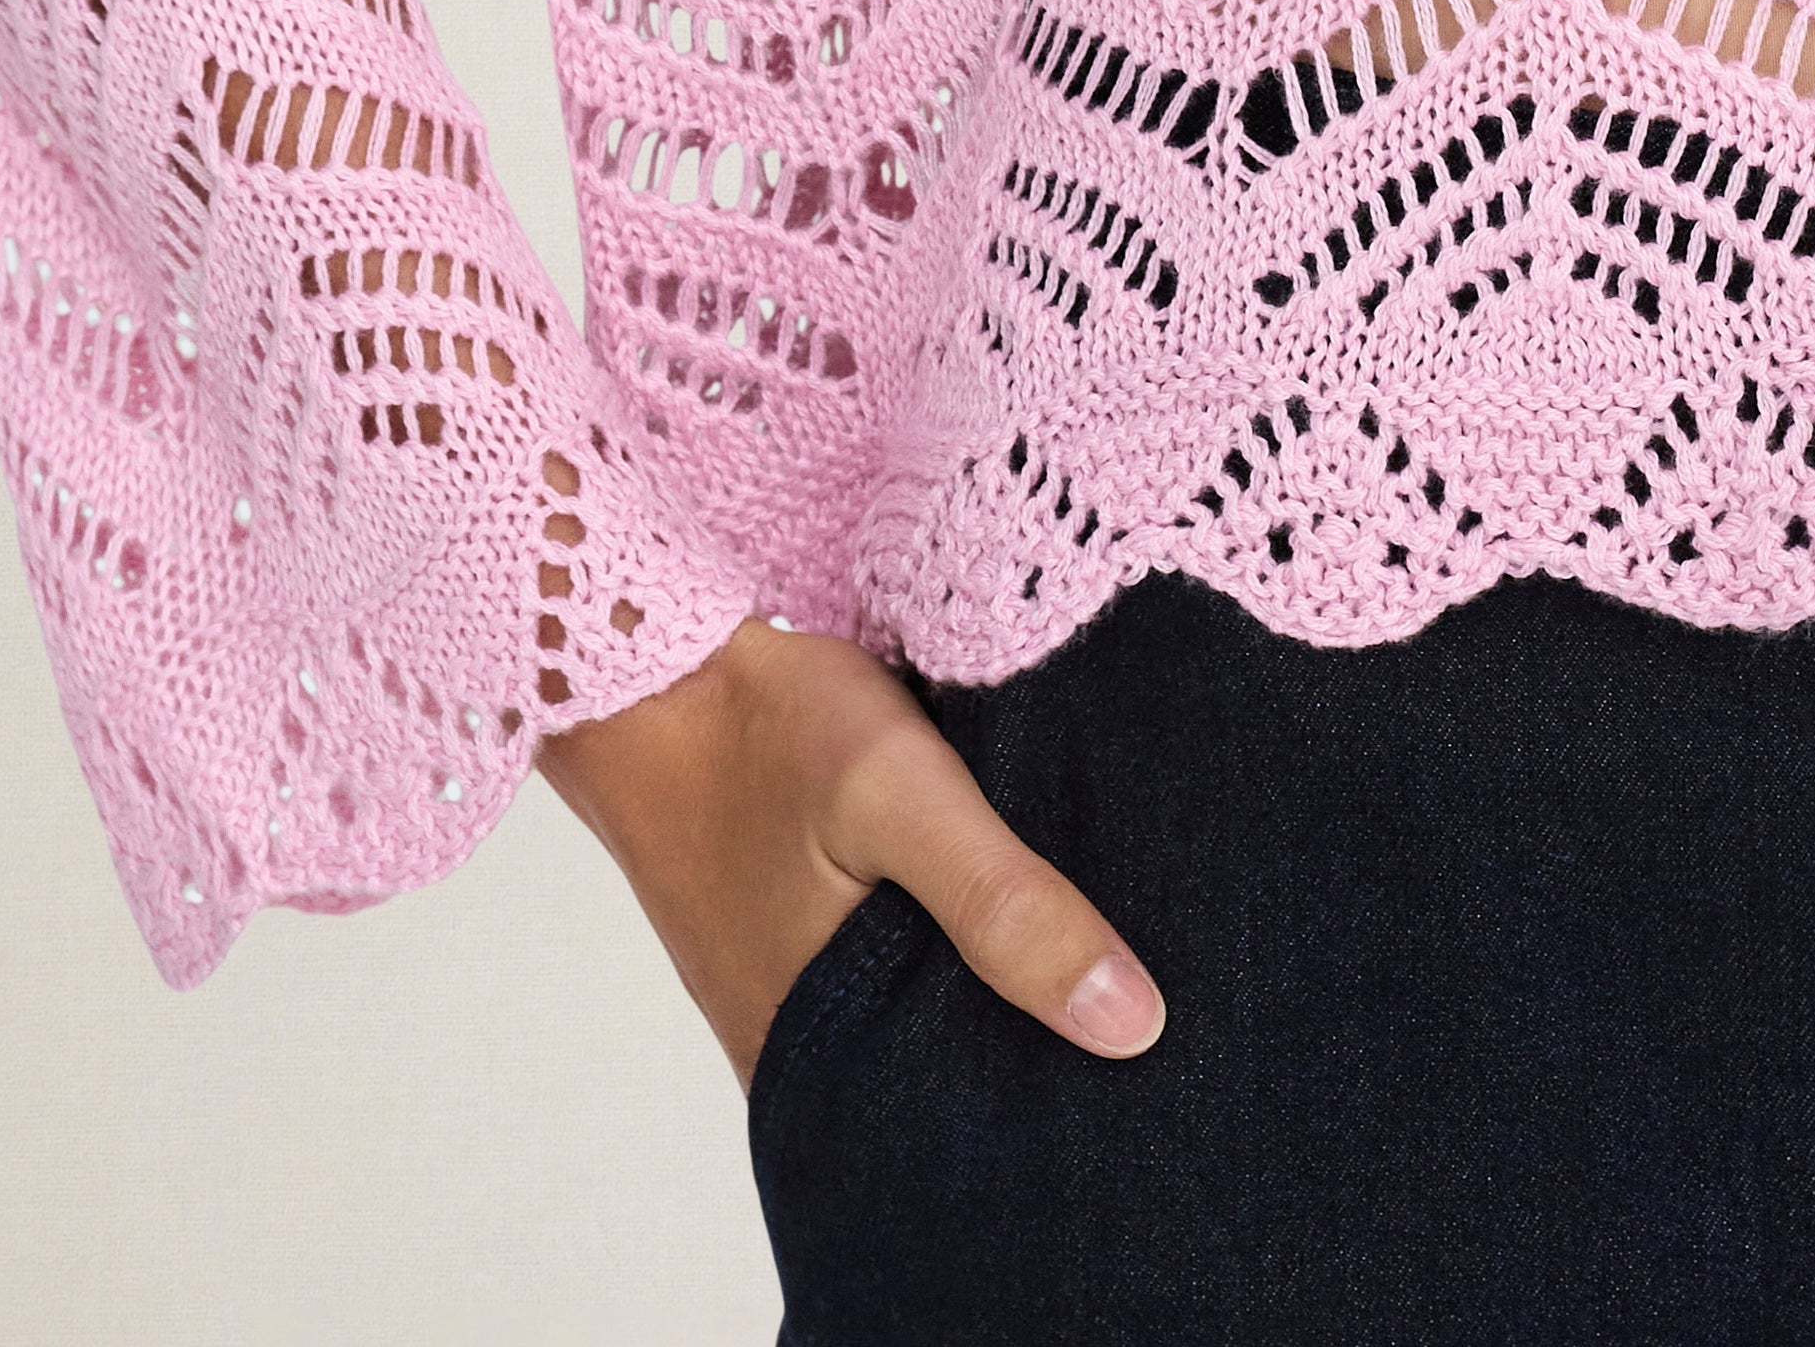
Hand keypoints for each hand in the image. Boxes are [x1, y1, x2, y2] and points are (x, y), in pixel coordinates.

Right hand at [537, 608, 1166, 1088]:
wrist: (650, 672)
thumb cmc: (764, 730)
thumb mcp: (898, 795)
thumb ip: (1004, 904)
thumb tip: (1133, 1026)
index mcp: (827, 1063)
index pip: (973, 1141)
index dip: (1068, 1118)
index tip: (1164, 1086)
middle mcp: (810, 1062)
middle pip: (958, 1091)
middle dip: (1050, 1061)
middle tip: (1161, 1022)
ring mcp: (802, 1011)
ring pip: (933, 1033)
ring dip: (1004, 1001)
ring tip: (1117, 967)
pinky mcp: (805, 957)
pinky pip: (899, 986)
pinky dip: (957, 958)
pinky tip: (1026, 916)